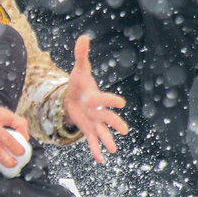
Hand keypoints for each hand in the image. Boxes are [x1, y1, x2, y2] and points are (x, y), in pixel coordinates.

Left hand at [63, 35, 128, 162]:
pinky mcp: (88, 129)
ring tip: (114, 150)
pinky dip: (96, 150)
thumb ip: (81, 55)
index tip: (122, 104)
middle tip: (124, 130)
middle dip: (114, 123)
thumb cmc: (79, 83)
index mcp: (95, 97)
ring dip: (107, 141)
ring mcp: (93, 122)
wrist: (74, 97)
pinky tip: (101, 160)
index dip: (112, 101)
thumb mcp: (78, 70)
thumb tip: (83, 37)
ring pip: (102, 132)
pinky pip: (92, 141)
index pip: (104, 99)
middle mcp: (97, 111)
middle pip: (107, 118)